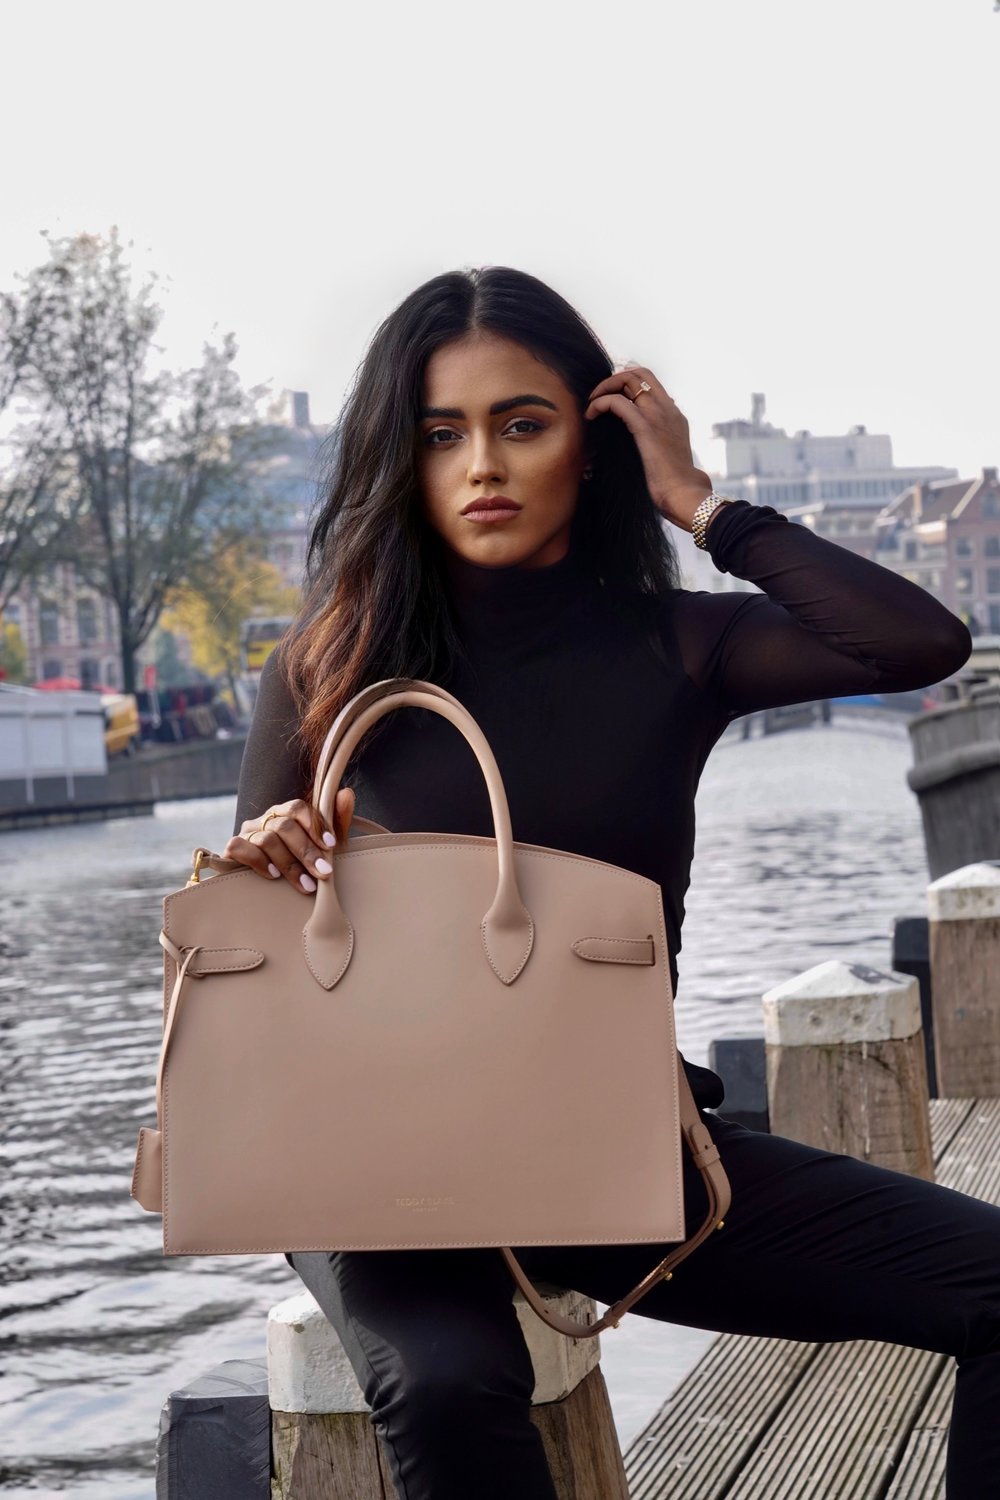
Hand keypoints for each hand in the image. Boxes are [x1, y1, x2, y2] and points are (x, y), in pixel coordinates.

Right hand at [222, 787, 356, 894]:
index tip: (331, 846)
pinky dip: (258, 861)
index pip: (298, 808)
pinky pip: (239, 847)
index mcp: (286, 814)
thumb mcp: (322, 845)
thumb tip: (346, 794)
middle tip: (324, 873)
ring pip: (267, 839)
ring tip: (305, 884)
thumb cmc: (300, 862)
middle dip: (307, 851)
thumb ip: (336, 821)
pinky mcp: (231, 851)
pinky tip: (273, 875)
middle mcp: (265, 819)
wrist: (266, 889)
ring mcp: (247, 834)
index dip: (315, 825)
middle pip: (285, 826)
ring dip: (289, 863)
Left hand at [584, 363, 711, 529]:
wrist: (685, 494)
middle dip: (613, 379)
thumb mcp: (670, 454)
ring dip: (604, 387)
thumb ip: (662, 440)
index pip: (650, 381)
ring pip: (628, 379)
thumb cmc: (675, 483)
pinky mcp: (645, 427)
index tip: (611, 397)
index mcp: (674, 413)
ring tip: (591, 405)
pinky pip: (617, 402)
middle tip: (598, 397)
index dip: (626, 382)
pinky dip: (599, 403)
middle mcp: (668, 408)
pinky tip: (590, 415)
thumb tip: (651, 437)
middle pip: (639, 372)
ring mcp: (658, 415)